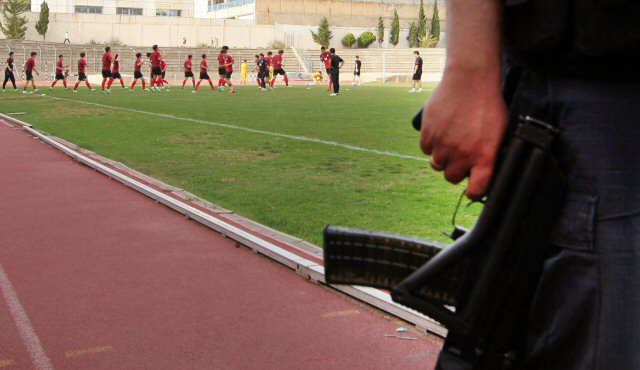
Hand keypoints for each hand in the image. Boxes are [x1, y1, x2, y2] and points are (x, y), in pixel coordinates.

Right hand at [420, 69, 506, 199]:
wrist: (470, 80)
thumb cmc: (487, 105)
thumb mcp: (499, 132)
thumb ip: (491, 154)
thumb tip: (484, 171)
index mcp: (484, 157)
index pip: (476, 190)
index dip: (474, 192)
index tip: (473, 189)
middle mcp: (462, 155)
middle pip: (451, 178)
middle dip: (455, 169)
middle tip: (460, 155)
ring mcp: (443, 145)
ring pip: (436, 164)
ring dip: (441, 156)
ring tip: (450, 138)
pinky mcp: (428, 134)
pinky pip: (425, 149)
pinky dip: (430, 143)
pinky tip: (440, 130)